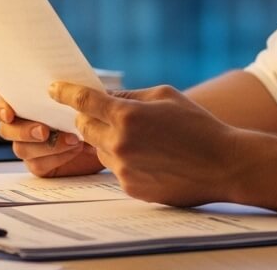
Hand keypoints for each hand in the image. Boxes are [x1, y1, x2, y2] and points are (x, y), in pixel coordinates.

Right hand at [0, 91, 103, 177]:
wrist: (109, 133)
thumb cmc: (93, 106)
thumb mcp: (84, 92)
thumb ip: (70, 88)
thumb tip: (61, 86)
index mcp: (24, 101)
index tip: (10, 113)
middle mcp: (21, 124)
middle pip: (6, 130)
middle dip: (24, 131)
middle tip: (44, 131)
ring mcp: (29, 146)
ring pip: (21, 149)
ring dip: (46, 145)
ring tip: (73, 139)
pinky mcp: (41, 164)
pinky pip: (38, 165)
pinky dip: (56, 157)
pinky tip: (75, 149)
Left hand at [49, 82, 241, 205]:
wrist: (223, 165)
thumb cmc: (197, 125)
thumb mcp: (165, 96)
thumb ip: (130, 96)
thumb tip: (104, 96)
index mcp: (128, 115)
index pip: (83, 101)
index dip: (65, 92)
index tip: (53, 88)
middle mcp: (120, 143)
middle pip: (84, 127)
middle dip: (90, 118)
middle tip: (106, 115)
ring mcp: (124, 169)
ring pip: (99, 149)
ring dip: (108, 141)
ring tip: (142, 139)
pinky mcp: (131, 188)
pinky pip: (115, 169)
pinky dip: (124, 160)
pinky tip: (151, 158)